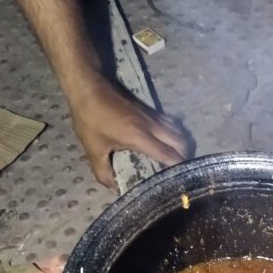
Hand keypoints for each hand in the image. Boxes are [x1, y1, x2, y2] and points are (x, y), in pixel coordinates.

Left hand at [69, 78, 187, 189]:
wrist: (88, 85)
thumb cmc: (90, 118)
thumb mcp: (93, 149)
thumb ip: (103, 172)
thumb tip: (113, 187)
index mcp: (140, 137)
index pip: (169, 155)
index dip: (177, 170)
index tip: (178, 182)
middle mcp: (152, 126)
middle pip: (181, 142)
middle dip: (184, 158)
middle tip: (176, 172)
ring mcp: (153, 116)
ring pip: (179, 131)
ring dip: (181, 146)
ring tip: (174, 160)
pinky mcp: (150, 110)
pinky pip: (171, 124)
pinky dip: (174, 136)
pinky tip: (165, 144)